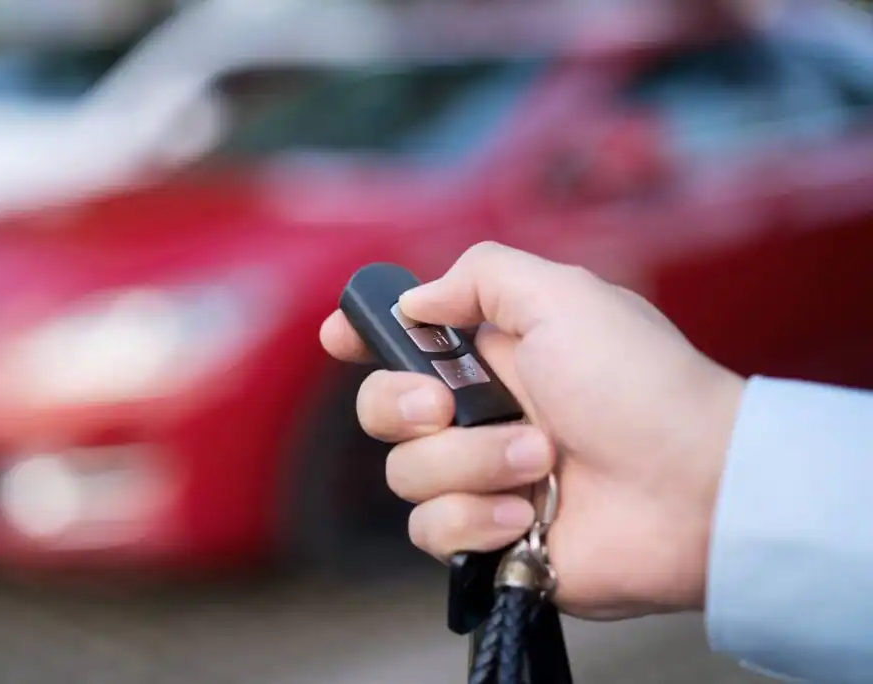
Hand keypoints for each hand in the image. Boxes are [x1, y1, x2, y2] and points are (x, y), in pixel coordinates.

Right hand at [320, 242, 743, 619]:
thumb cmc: (640, 384)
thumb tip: (416, 302)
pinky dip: (477, 518)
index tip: (339, 336)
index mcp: (494, 355)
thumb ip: (481, 276)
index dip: (363, 337)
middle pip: (380, 409)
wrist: (695, 488)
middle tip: (440, 405)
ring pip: (405, 473)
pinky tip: (530, 515)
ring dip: (468, 463)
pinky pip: (433, 530)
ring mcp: (483, 478)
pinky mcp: (491, 537)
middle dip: (395, 404)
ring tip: (538, 461)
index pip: (406, 341)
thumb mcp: (564, 295)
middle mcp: (480, 415)